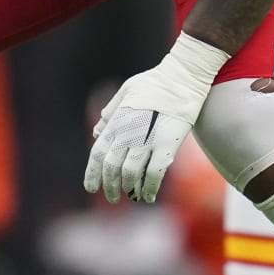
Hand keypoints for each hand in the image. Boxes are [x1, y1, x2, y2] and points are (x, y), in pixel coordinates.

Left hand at [83, 34, 228, 203]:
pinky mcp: (168, 144)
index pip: (97, 153)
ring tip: (132, 197)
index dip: (93, 173)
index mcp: (116, 121)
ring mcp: (147, 139)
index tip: (91, 187)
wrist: (182, 77)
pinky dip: (150, 188)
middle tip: (112, 198)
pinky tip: (149, 196)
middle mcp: (128, 132)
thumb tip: (98, 131)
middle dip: (110, 186)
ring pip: (131, 173)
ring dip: (129, 189)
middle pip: (112, 166)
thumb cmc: (155, 82)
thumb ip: (111, 113)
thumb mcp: (126, 92)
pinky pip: (155, 173)